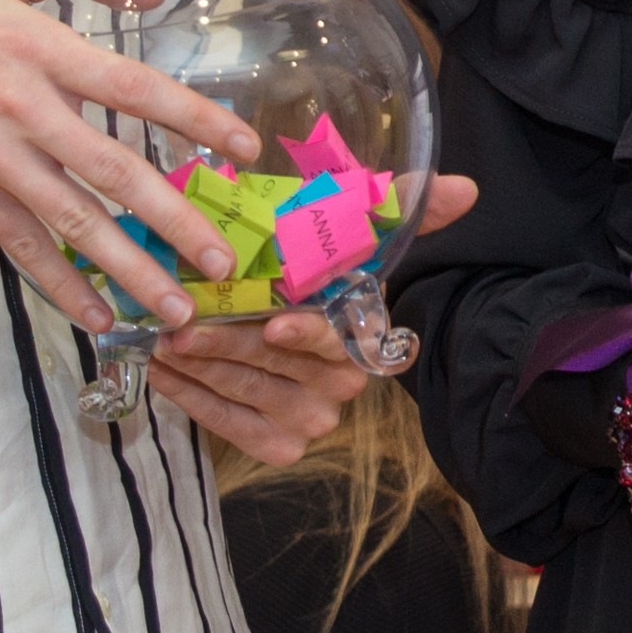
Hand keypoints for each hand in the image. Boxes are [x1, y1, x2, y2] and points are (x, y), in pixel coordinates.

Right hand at [0, 0, 264, 339]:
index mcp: (38, 48)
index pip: (134, 89)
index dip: (193, 120)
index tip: (242, 149)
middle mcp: (21, 108)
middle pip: (113, 171)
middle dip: (173, 220)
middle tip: (220, 259)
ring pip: (72, 222)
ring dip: (128, 269)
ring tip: (176, 308)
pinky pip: (22, 246)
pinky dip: (60, 285)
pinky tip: (99, 315)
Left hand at [143, 182, 484, 466]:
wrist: (277, 330)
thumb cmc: (311, 280)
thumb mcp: (352, 239)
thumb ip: (405, 210)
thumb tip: (467, 187)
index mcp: (362, 332)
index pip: (339, 339)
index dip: (308, 335)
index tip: (275, 324)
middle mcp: (344, 382)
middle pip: (280, 364)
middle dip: (228, 342)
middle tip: (182, 322)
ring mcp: (313, 418)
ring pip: (249, 392)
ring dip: (202, 368)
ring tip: (164, 340)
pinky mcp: (279, 444)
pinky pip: (231, 425)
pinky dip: (193, 400)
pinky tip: (166, 374)